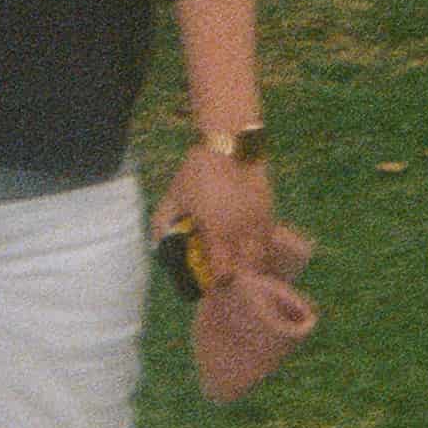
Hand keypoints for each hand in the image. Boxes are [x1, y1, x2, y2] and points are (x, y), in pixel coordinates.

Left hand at [157, 144, 276, 286]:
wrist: (230, 142)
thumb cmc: (199, 170)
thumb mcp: (175, 195)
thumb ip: (163, 221)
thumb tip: (157, 243)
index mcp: (218, 232)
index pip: (223, 272)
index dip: (216, 284)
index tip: (209, 285)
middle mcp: (242, 233)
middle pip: (247, 271)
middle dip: (236, 279)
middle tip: (226, 278)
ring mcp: (259, 223)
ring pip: (262, 259)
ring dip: (252, 267)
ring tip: (242, 268)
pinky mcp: (270, 211)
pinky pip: (270, 241)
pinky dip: (262, 250)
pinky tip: (253, 250)